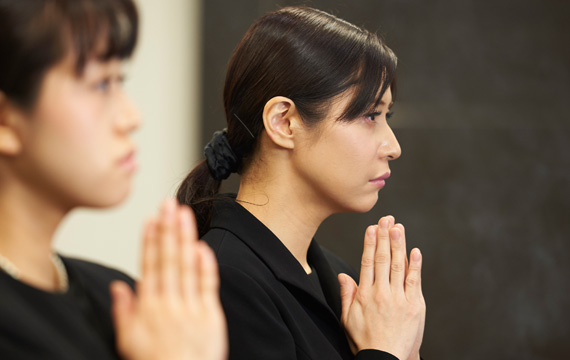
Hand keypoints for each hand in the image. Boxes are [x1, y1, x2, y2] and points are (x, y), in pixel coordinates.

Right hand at [111, 199, 226, 359]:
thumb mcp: (128, 342)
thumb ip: (124, 312)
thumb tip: (119, 286)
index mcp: (148, 308)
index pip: (149, 266)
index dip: (150, 240)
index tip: (151, 219)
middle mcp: (169, 304)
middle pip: (168, 259)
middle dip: (167, 229)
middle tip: (168, 204)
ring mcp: (191, 308)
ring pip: (187, 266)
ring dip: (185, 238)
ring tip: (184, 215)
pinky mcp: (210, 315)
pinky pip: (208, 285)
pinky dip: (206, 265)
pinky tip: (203, 245)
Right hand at [338, 216, 424, 359]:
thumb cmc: (366, 341)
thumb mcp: (348, 319)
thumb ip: (347, 295)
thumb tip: (343, 276)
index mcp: (365, 295)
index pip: (367, 262)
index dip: (370, 243)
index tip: (372, 228)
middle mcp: (381, 293)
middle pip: (383, 259)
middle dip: (385, 236)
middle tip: (387, 219)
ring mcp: (399, 298)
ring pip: (399, 266)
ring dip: (399, 244)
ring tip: (398, 227)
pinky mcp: (414, 306)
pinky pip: (415, 281)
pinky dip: (415, 265)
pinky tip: (415, 251)